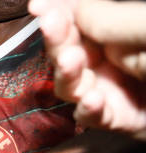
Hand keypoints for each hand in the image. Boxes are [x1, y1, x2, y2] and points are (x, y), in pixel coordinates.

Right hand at [29, 0, 145, 137]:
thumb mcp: (145, 26)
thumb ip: (107, 19)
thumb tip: (60, 9)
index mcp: (121, 29)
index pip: (81, 16)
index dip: (57, 11)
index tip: (37, 6)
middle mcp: (113, 58)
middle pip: (68, 49)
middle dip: (57, 39)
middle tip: (49, 26)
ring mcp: (114, 91)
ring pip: (73, 85)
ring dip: (67, 74)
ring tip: (71, 62)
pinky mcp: (120, 121)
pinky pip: (93, 117)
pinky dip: (88, 109)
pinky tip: (93, 99)